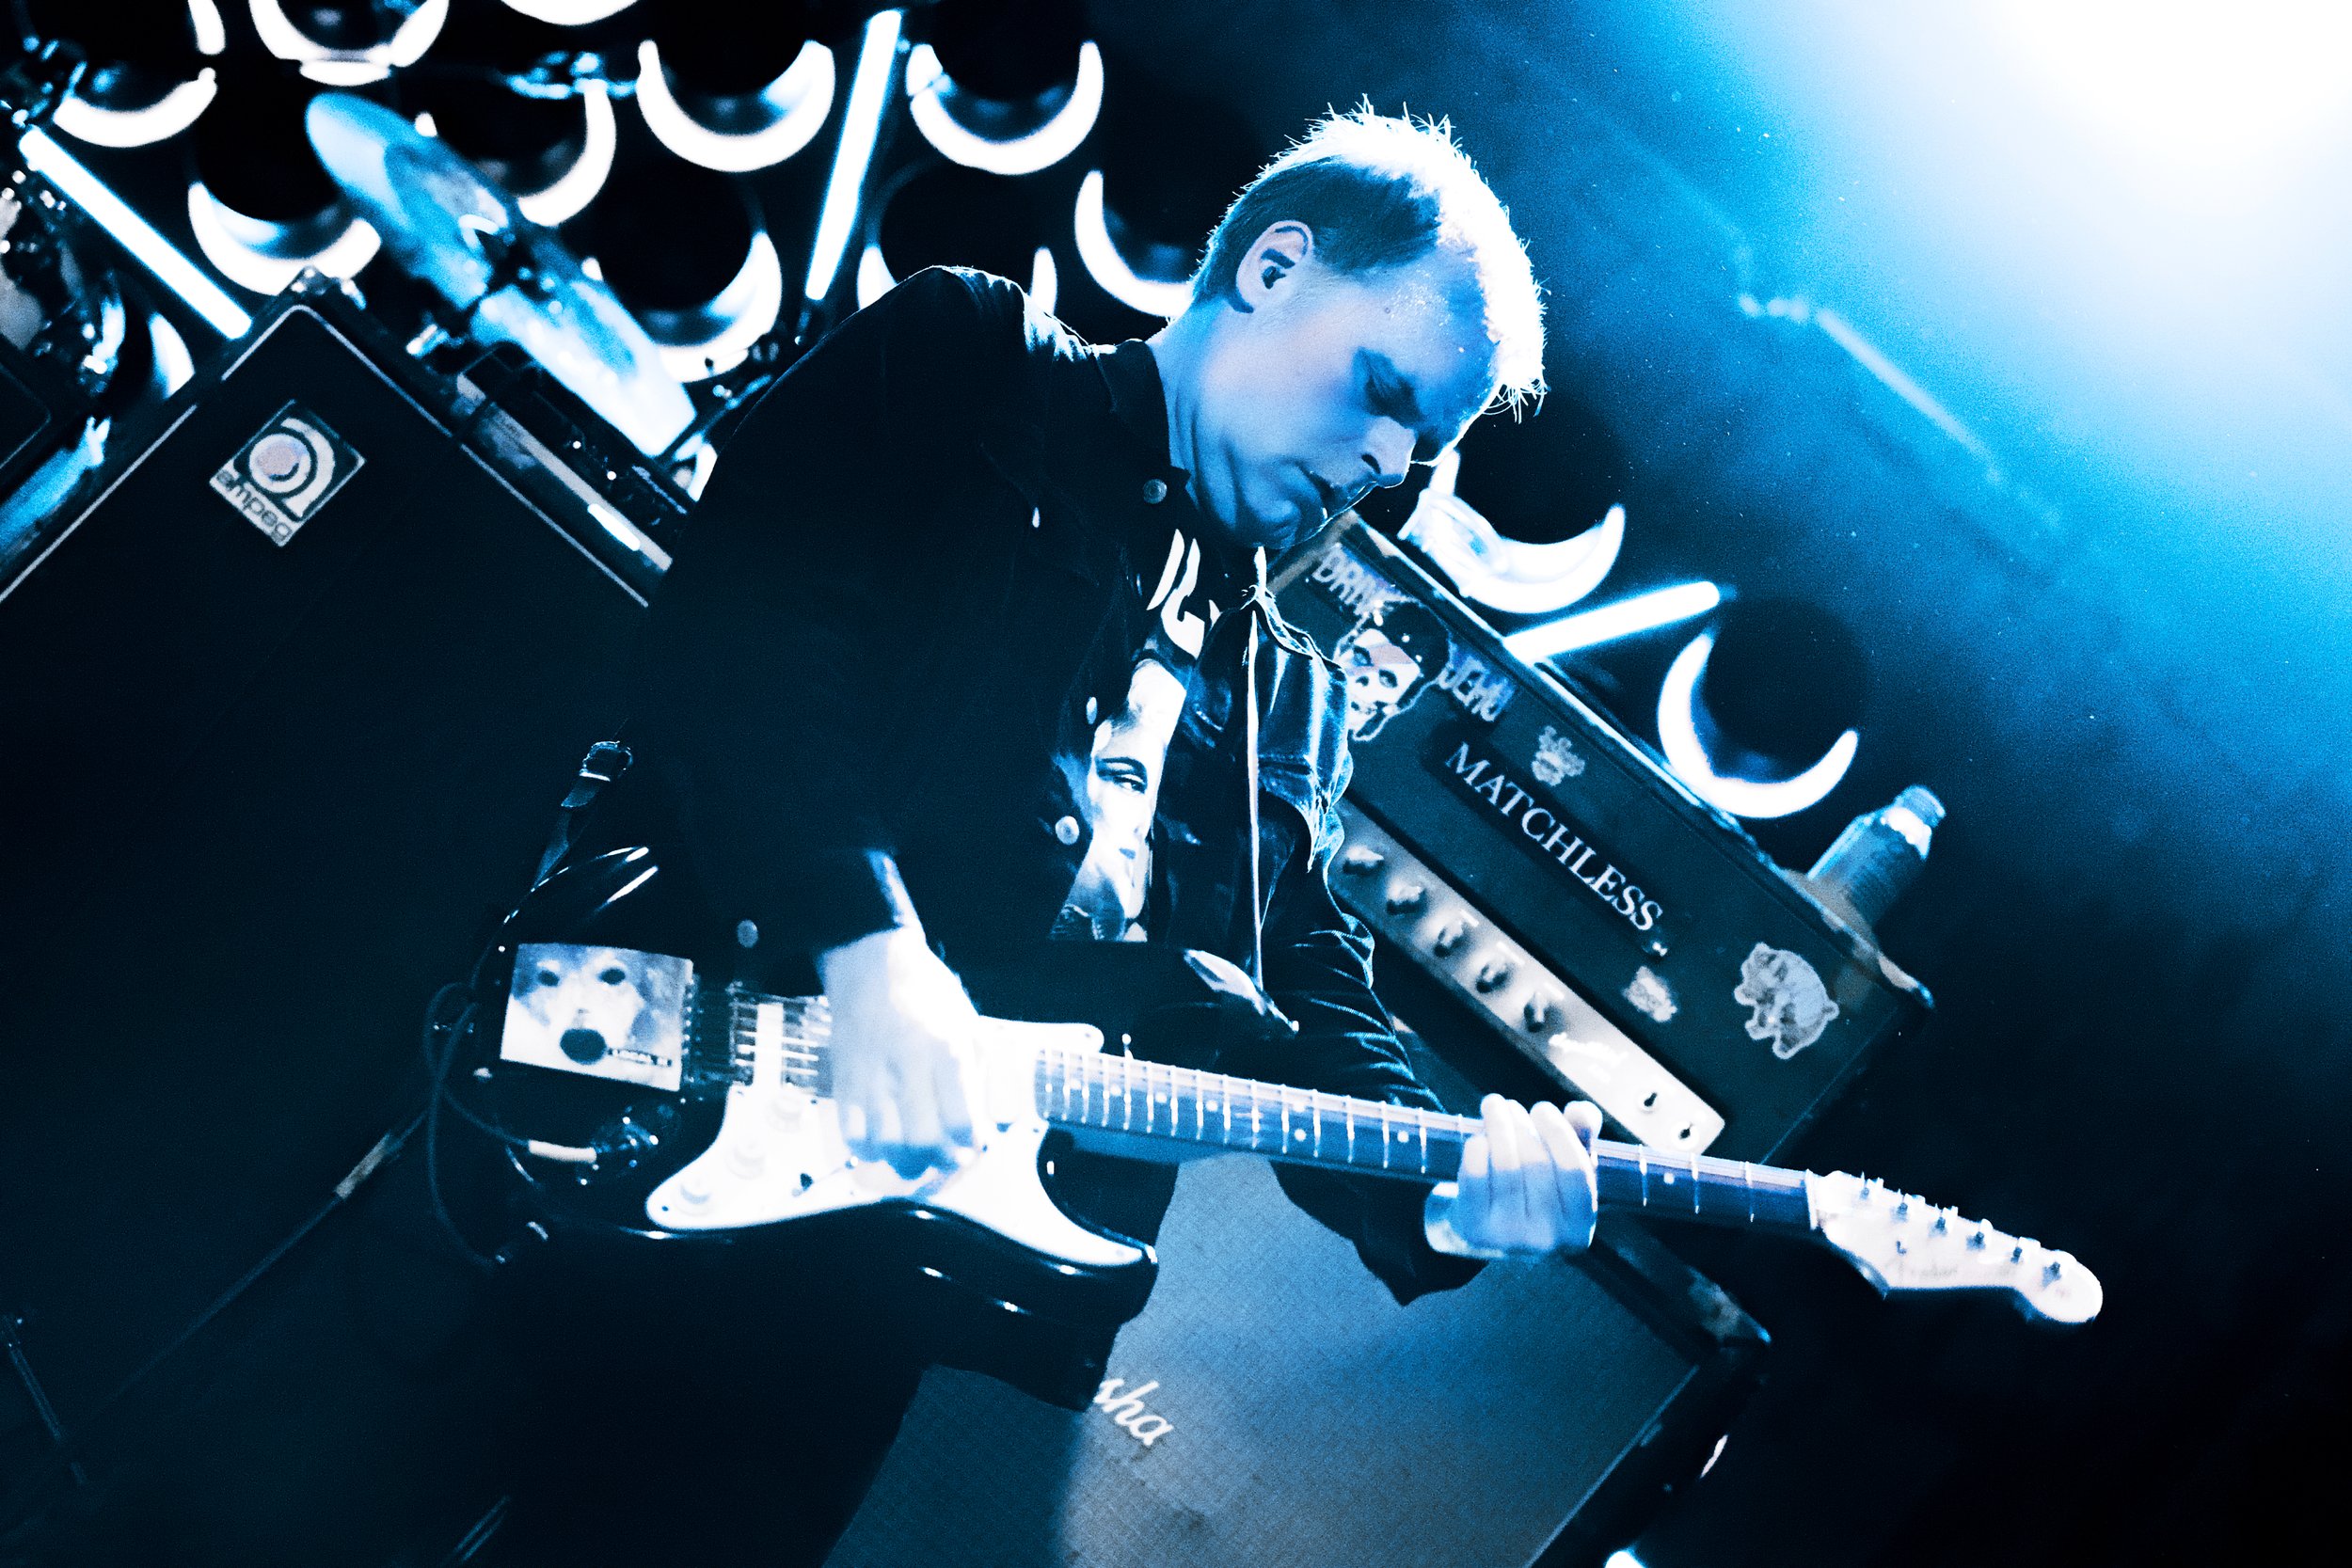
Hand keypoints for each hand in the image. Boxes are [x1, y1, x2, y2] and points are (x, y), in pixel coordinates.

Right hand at [816, 925, 980, 1178]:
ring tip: (919, 1154)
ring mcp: (871, 1077)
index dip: (974, 1143)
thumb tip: (986, 1125)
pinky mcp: (844, 1083)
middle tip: (950, 1157)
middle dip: (942, 1160)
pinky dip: (871, 1151)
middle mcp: (907, 1067)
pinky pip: (852, 1136)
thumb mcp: (968, 1026)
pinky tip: (886, 1142)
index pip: (962, 1122)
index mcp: (945, 1051)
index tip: (977, 1142)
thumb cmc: (929, 996)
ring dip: (907, 1162)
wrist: (871, 966)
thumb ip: (979, 1075)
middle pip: (923, 1141)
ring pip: (886, 1145)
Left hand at [1424, 1095, 1600, 1257]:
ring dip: (1498, 1126)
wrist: (1490, 1233)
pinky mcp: (1476, 1230)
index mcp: (1579, 1227)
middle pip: (1536, 1163)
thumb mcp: (1565, 1171)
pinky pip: (1475, 1176)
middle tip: (1511, 1106)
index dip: (1558, 1131)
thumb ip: (1581, 1138)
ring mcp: (1510, 1238)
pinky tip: (1480, 1137)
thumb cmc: (1535, 1194)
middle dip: (1521, 1124)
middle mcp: (1548, 1239)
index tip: (1542, 1108)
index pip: (1574, 1169)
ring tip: (1494, 1107)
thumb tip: (1581, 1112)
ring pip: (1505, 1166)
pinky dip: (1476, 1148)